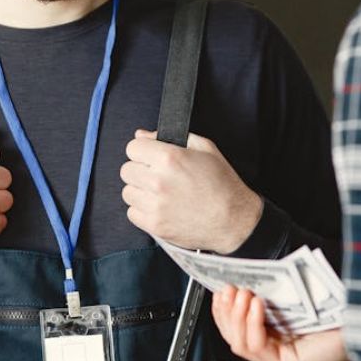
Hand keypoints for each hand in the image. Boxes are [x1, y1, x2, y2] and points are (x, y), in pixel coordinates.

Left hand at [121, 129, 261, 252]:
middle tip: (157, 176)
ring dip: (140, 191)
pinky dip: (142, 210)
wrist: (234, 220)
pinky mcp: (155, 225)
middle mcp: (159, 181)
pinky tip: (160, 208)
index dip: (143, 150)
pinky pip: (132, 213)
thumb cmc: (222, 183)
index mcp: (170, 157)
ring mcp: (155, 205)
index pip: (132, 147)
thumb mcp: (205, 149)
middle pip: (126, 170)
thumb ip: (171, 137)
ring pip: (127, 192)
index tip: (151, 157)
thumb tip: (141, 135)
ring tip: (160, 193)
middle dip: (140, 170)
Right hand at [213, 286, 348, 360]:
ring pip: (241, 345)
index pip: (238, 329)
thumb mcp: (299, 298)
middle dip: (227, 313)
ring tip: (243, 295)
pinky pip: (258, 347)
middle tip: (230, 290)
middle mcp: (275, 352)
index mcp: (276, 337)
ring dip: (236, 317)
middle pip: (233, 338)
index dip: (224, 312)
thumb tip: (254, 274)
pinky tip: (257, 305)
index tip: (221, 291)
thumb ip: (277, 292)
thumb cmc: (338, 310)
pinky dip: (253, 324)